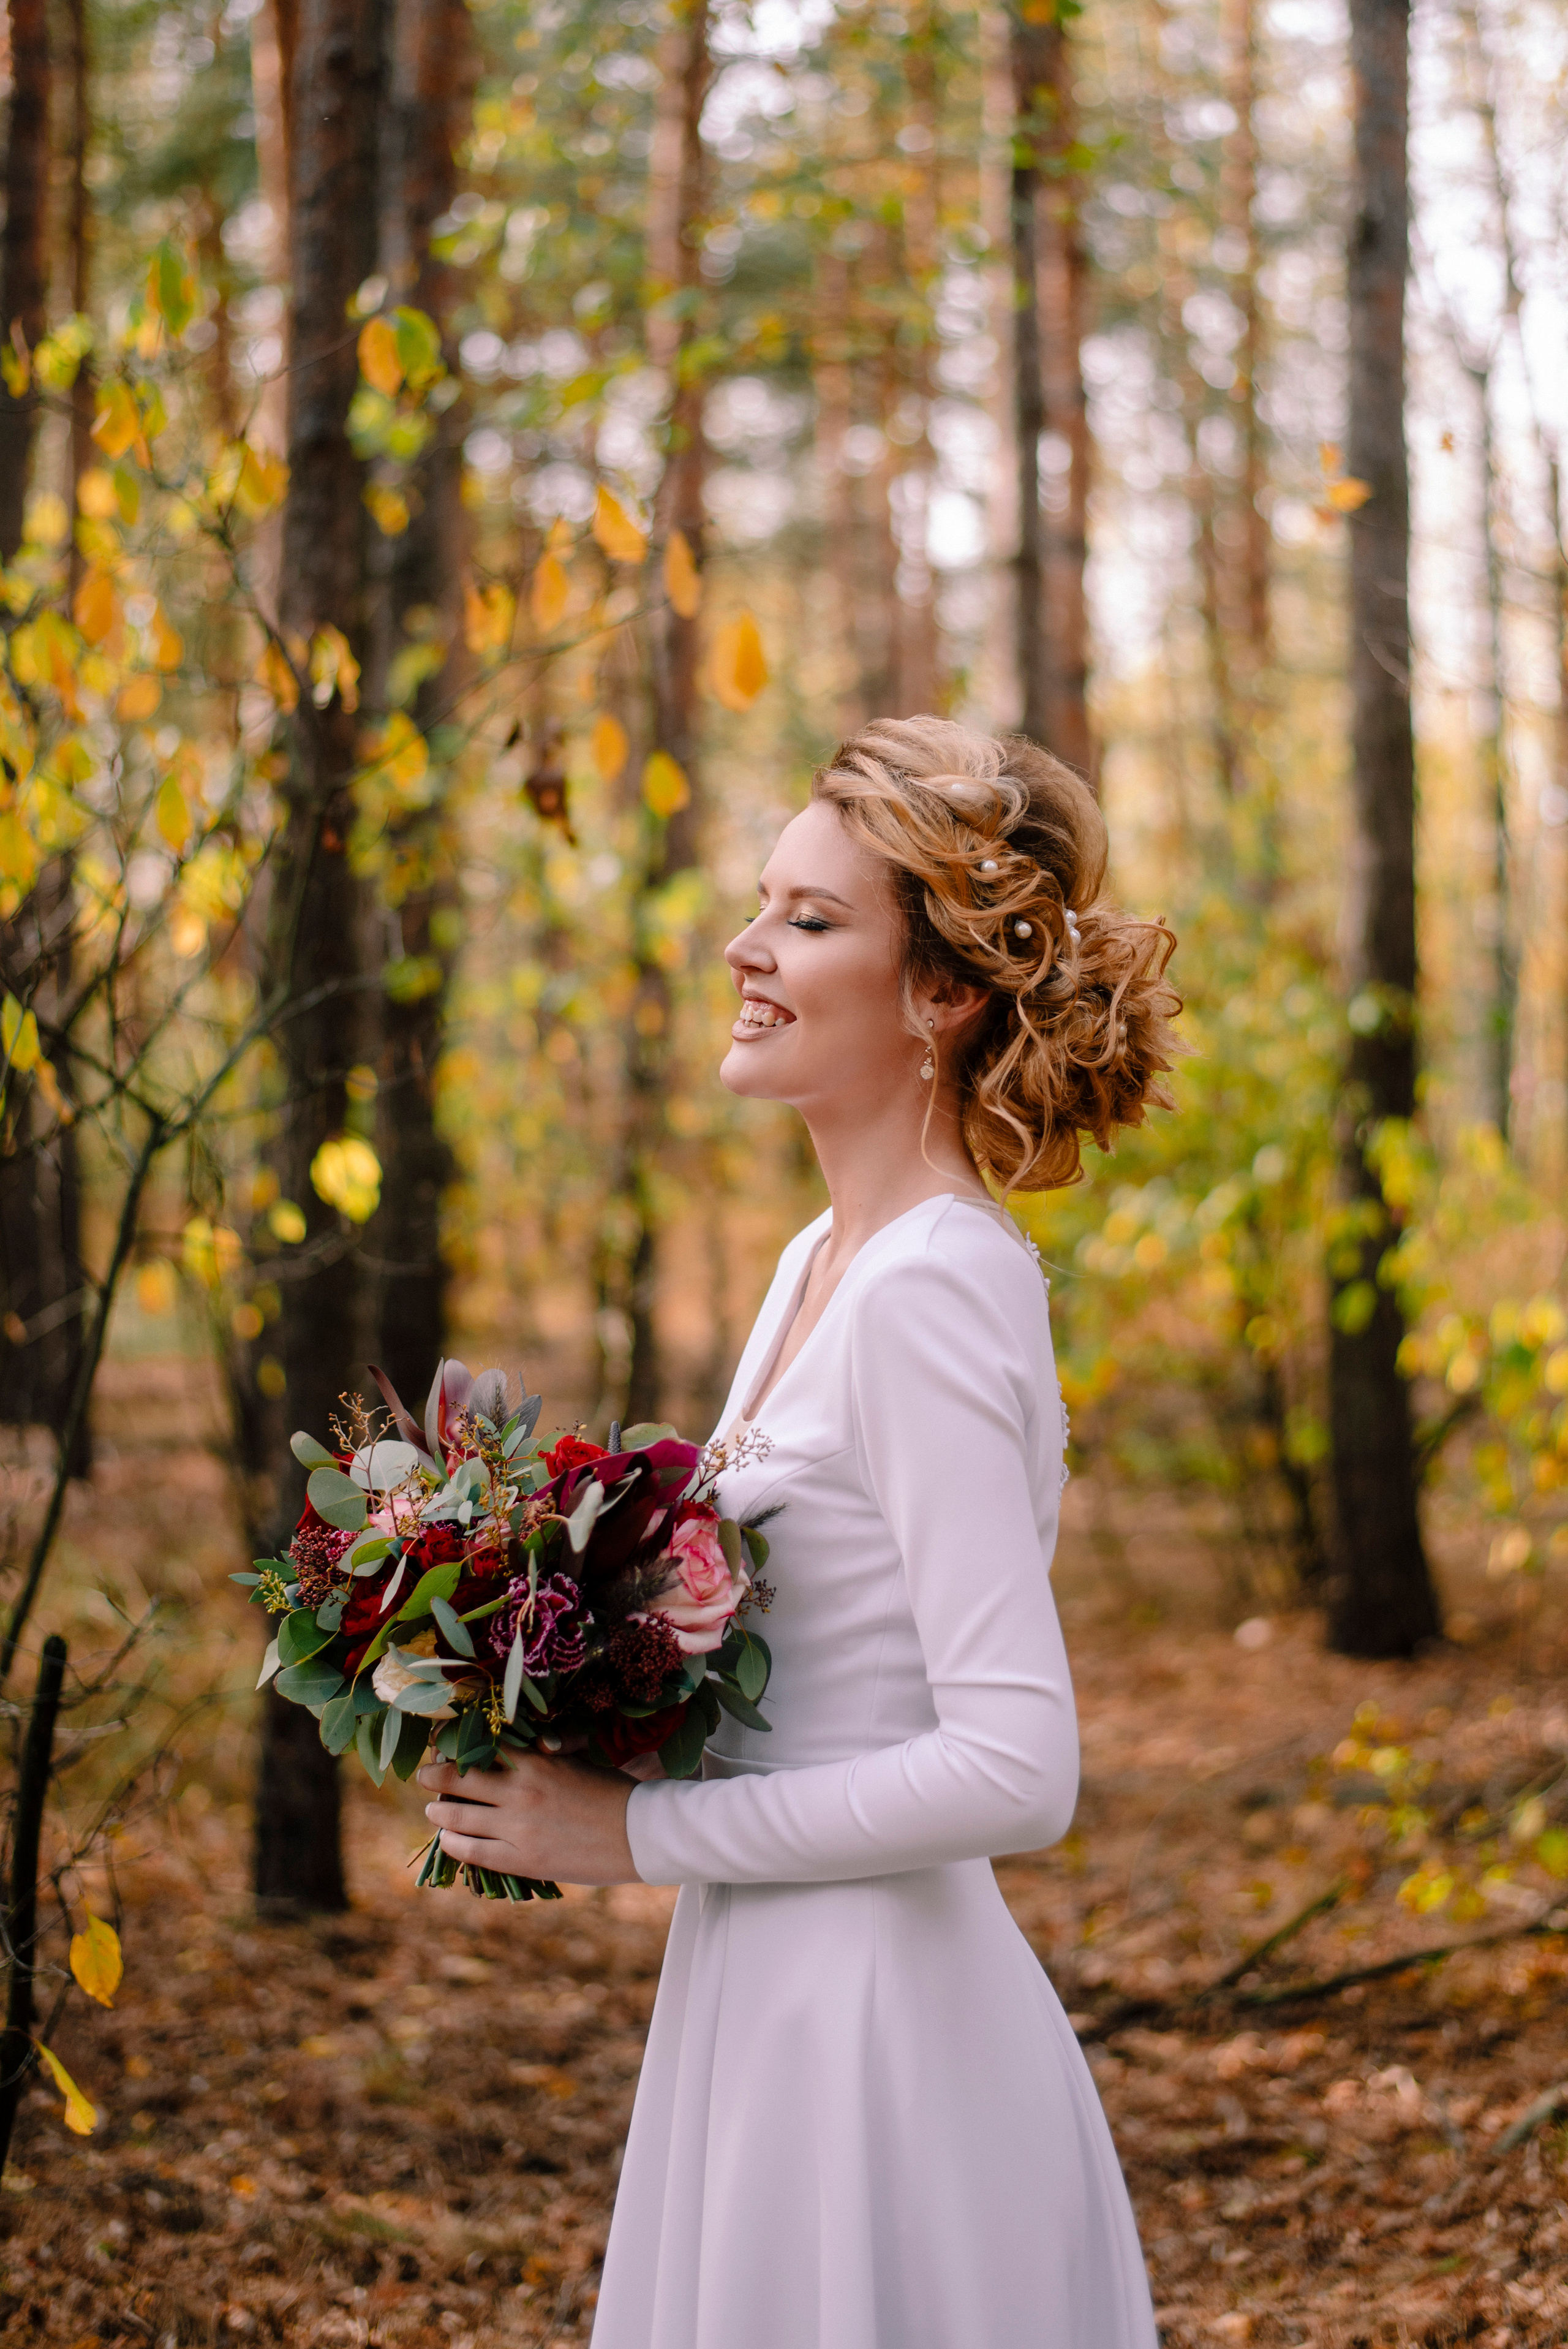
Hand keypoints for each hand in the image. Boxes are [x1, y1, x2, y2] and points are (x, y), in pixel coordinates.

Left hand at [417, 1750, 639, 1885]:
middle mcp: (520, 1790)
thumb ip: (544, 1753)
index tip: (441, 1742)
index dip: (454, 1743)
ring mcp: (518, 1827)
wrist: (641, 1834)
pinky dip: (454, 1843)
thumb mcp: (577, 1760)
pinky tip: (448, 1840)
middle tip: (424, 1775)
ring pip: (458, 1816)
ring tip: (433, 1810)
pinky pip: (474, 1852)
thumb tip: (521, 1746)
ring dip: (439, 1811)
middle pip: (458, 1777)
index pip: (480, 1745)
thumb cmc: (613, 1793)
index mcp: (535, 1760)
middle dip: (434, 1775)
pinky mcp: (523, 1860)